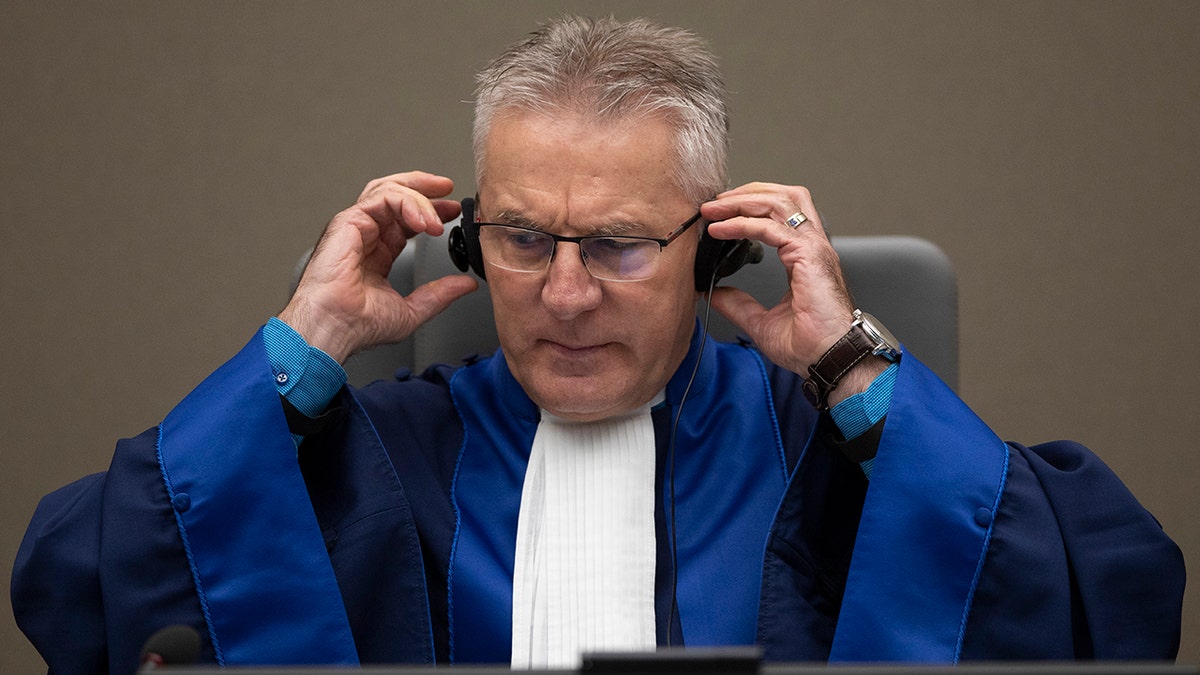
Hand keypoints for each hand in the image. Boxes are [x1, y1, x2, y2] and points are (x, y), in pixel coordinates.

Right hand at [278, 171, 477, 362]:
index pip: (405, 220)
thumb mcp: (412, 310)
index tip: (452, 212)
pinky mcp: (349, 221)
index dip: (430, 211)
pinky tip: (424, 221)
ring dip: (420, 195)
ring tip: (441, 211)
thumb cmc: (358, 324)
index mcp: (377, 254)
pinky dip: (408, 203)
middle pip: (394, 194)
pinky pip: (382, 197)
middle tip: (448, 189)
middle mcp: (366, 236)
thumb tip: (465, 285)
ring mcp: (356, 226)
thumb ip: (440, 294)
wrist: (335, 326)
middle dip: (424, 187)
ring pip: (389, 190)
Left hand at [701, 182, 883, 398]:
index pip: (780, 214)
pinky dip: (742, 223)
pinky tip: (721, 229)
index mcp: (805, 257)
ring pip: (778, 202)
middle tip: (714, 202)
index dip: (749, 207)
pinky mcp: (809, 255)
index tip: (719, 215)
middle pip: (783, 196)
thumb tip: (713, 292)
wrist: (831, 359)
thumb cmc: (811, 345)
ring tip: (713, 209)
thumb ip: (738, 304)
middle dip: (746, 193)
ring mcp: (814, 247)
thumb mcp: (762, 322)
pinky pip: (771, 227)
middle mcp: (813, 246)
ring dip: (741, 201)